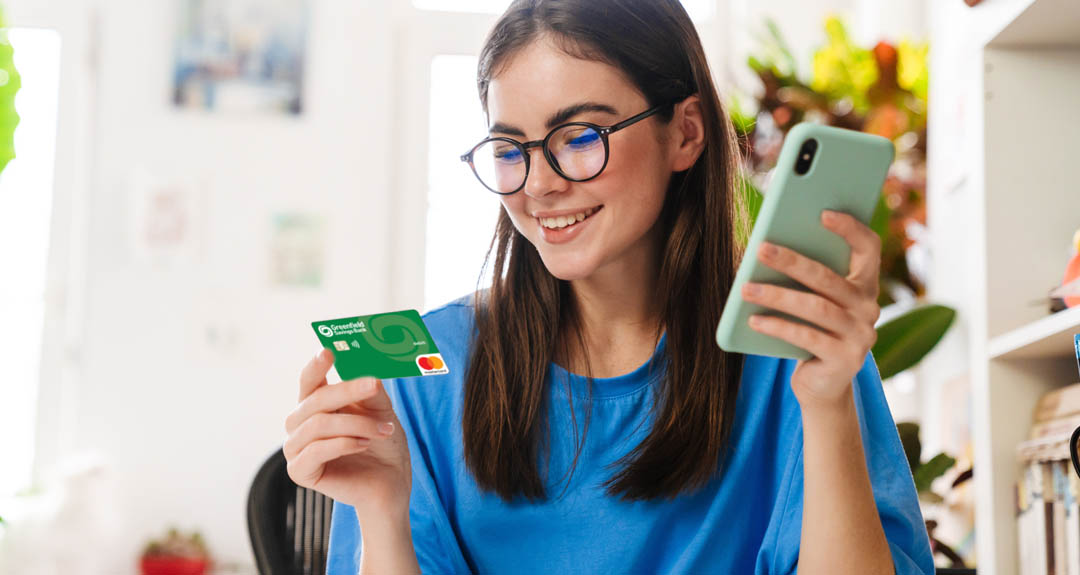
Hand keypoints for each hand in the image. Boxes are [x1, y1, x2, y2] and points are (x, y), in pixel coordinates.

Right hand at [283, 348, 411, 521]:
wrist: (390, 483)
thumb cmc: (383, 445)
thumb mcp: (381, 411)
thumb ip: (370, 393)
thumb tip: (366, 374)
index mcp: (316, 405)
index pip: (309, 381)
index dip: (315, 366)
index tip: (328, 351)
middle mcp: (300, 424)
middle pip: (315, 399)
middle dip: (347, 391)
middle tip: (374, 385)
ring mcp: (296, 448)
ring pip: (318, 424)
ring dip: (355, 424)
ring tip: (383, 430)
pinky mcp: (300, 472)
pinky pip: (316, 450)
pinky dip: (344, 444)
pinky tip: (364, 445)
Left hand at [740, 209, 881, 408]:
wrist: (822, 383)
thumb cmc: (811, 330)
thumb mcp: (812, 300)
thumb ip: (805, 276)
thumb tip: (766, 247)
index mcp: (865, 284)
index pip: (869, 247)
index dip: (850, 228)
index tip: (822, 212)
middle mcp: (869, 308)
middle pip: (829, 278)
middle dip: (793, 261)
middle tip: (761, 248)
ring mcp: (861, 335)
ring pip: (816, 308)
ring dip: (778, 295)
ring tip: (746, 288)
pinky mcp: (845, 359)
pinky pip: (806, 337)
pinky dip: (778, 326)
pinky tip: (753, 319)